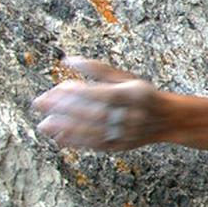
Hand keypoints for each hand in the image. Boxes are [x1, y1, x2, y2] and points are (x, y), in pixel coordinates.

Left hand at [33, 57, 165, 150]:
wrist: (168, 119)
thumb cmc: (143, 94)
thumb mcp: (125, 77)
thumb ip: (97, 69)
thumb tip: (68, 60)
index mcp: (133, 94)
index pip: (99, 94)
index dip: (75, 93)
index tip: (53, 90)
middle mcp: (131, 115)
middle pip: (92, 112)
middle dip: (63, 109)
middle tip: (39, 104)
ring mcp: (126, 133)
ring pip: (92, 131)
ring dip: (65, 128)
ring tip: (43, 124)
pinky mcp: (121, 146)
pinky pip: (95, 144)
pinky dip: (76, 142)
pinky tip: (59, 137)